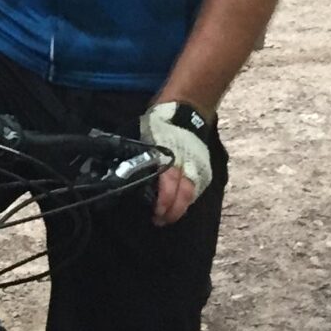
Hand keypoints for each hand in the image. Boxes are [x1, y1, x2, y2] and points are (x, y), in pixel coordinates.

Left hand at [139, 101, 214, 227]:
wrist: (187, 109)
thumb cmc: (161, 123)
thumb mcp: (146, 138)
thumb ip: (142, 158)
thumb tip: (125, 173)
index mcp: (170, 156)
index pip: (169, 184)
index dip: (164, 201)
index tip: (156, 214)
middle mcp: (187, 163)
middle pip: (184, 193)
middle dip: (173, 211)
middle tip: (160, 221)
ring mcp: (198, 166)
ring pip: (193, 193)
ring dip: (181, 208)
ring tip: (168, 217)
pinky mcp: (204, 167)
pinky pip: (198, 188)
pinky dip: (188, 199)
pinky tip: (179, 206)